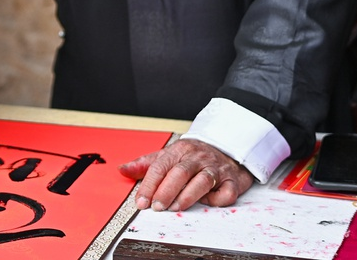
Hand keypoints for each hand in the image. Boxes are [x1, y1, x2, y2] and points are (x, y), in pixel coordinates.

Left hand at [119, 138, 253, 210]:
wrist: (226, 149)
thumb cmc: (192, 157)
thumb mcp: (167, 156)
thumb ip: (145, 164)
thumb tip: (122, 170)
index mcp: (179, 150)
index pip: (160, 167)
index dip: (149, 185)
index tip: (141, 201)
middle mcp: (197, 158)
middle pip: (180, 173)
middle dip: (166, 191)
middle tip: (156, 207)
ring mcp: (216, 168)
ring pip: (202, 181)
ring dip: (187, 196)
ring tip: (174, 207)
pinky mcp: (233, 181)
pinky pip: (226, 192)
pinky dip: (216, 200)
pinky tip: (207, 203)